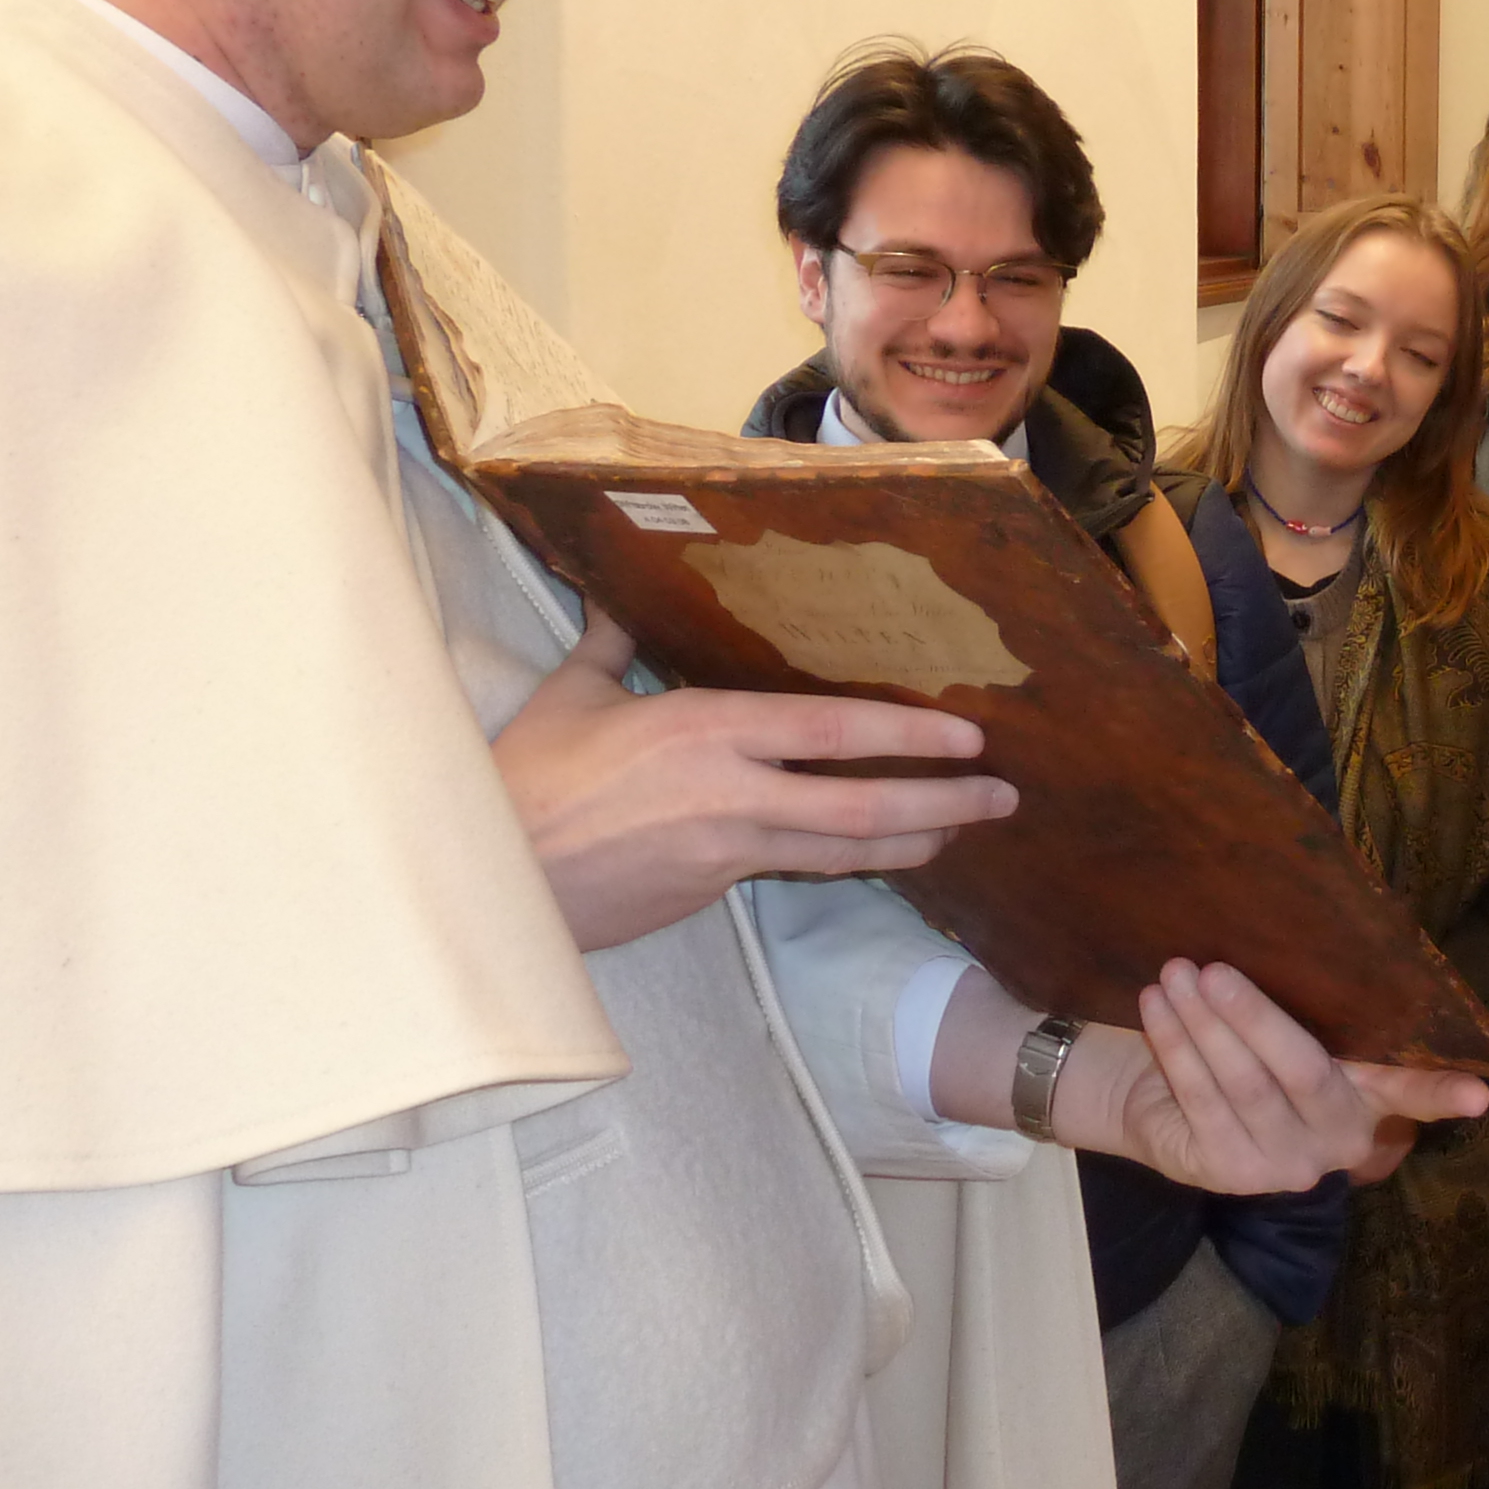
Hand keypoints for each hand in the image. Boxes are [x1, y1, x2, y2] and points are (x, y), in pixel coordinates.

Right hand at [495, 611, 1017, 949]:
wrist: (486, 880)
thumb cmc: (523, 780)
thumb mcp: (572, 696)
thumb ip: (613, 644)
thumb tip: (617, 594)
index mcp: (707, 730)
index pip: (834, 730)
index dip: (909, 735)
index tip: (967, 736)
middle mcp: (732, 793)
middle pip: (862, 805)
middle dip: (943, 801)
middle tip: (1001, 796)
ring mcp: (725, 854)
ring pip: (842, 852)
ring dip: (910, 842)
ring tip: (959, 831)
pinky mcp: (710, 894)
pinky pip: (791, 871)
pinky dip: (841, 863)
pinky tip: (872, 856)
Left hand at [938, 960, 1488, 1190]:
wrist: (1170, 1106)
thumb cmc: (1249, 1052)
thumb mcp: (1293, 1030)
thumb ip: (1317, 1006)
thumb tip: (1328, 931)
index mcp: (1369, 1099)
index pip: (1413, 1096)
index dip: (1442, 1094)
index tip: (1479, 1097)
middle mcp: (1335, 1141)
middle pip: (1302, 1073)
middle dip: (1255, 1018)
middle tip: (1216, 968)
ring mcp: (1281, 1164)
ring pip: (1242, 1085)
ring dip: (1204, 1025)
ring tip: (1177, 973)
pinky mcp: (1226, 1172)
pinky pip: (1199, 1099)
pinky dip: (1176, 1047)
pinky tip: (1157, 1006)